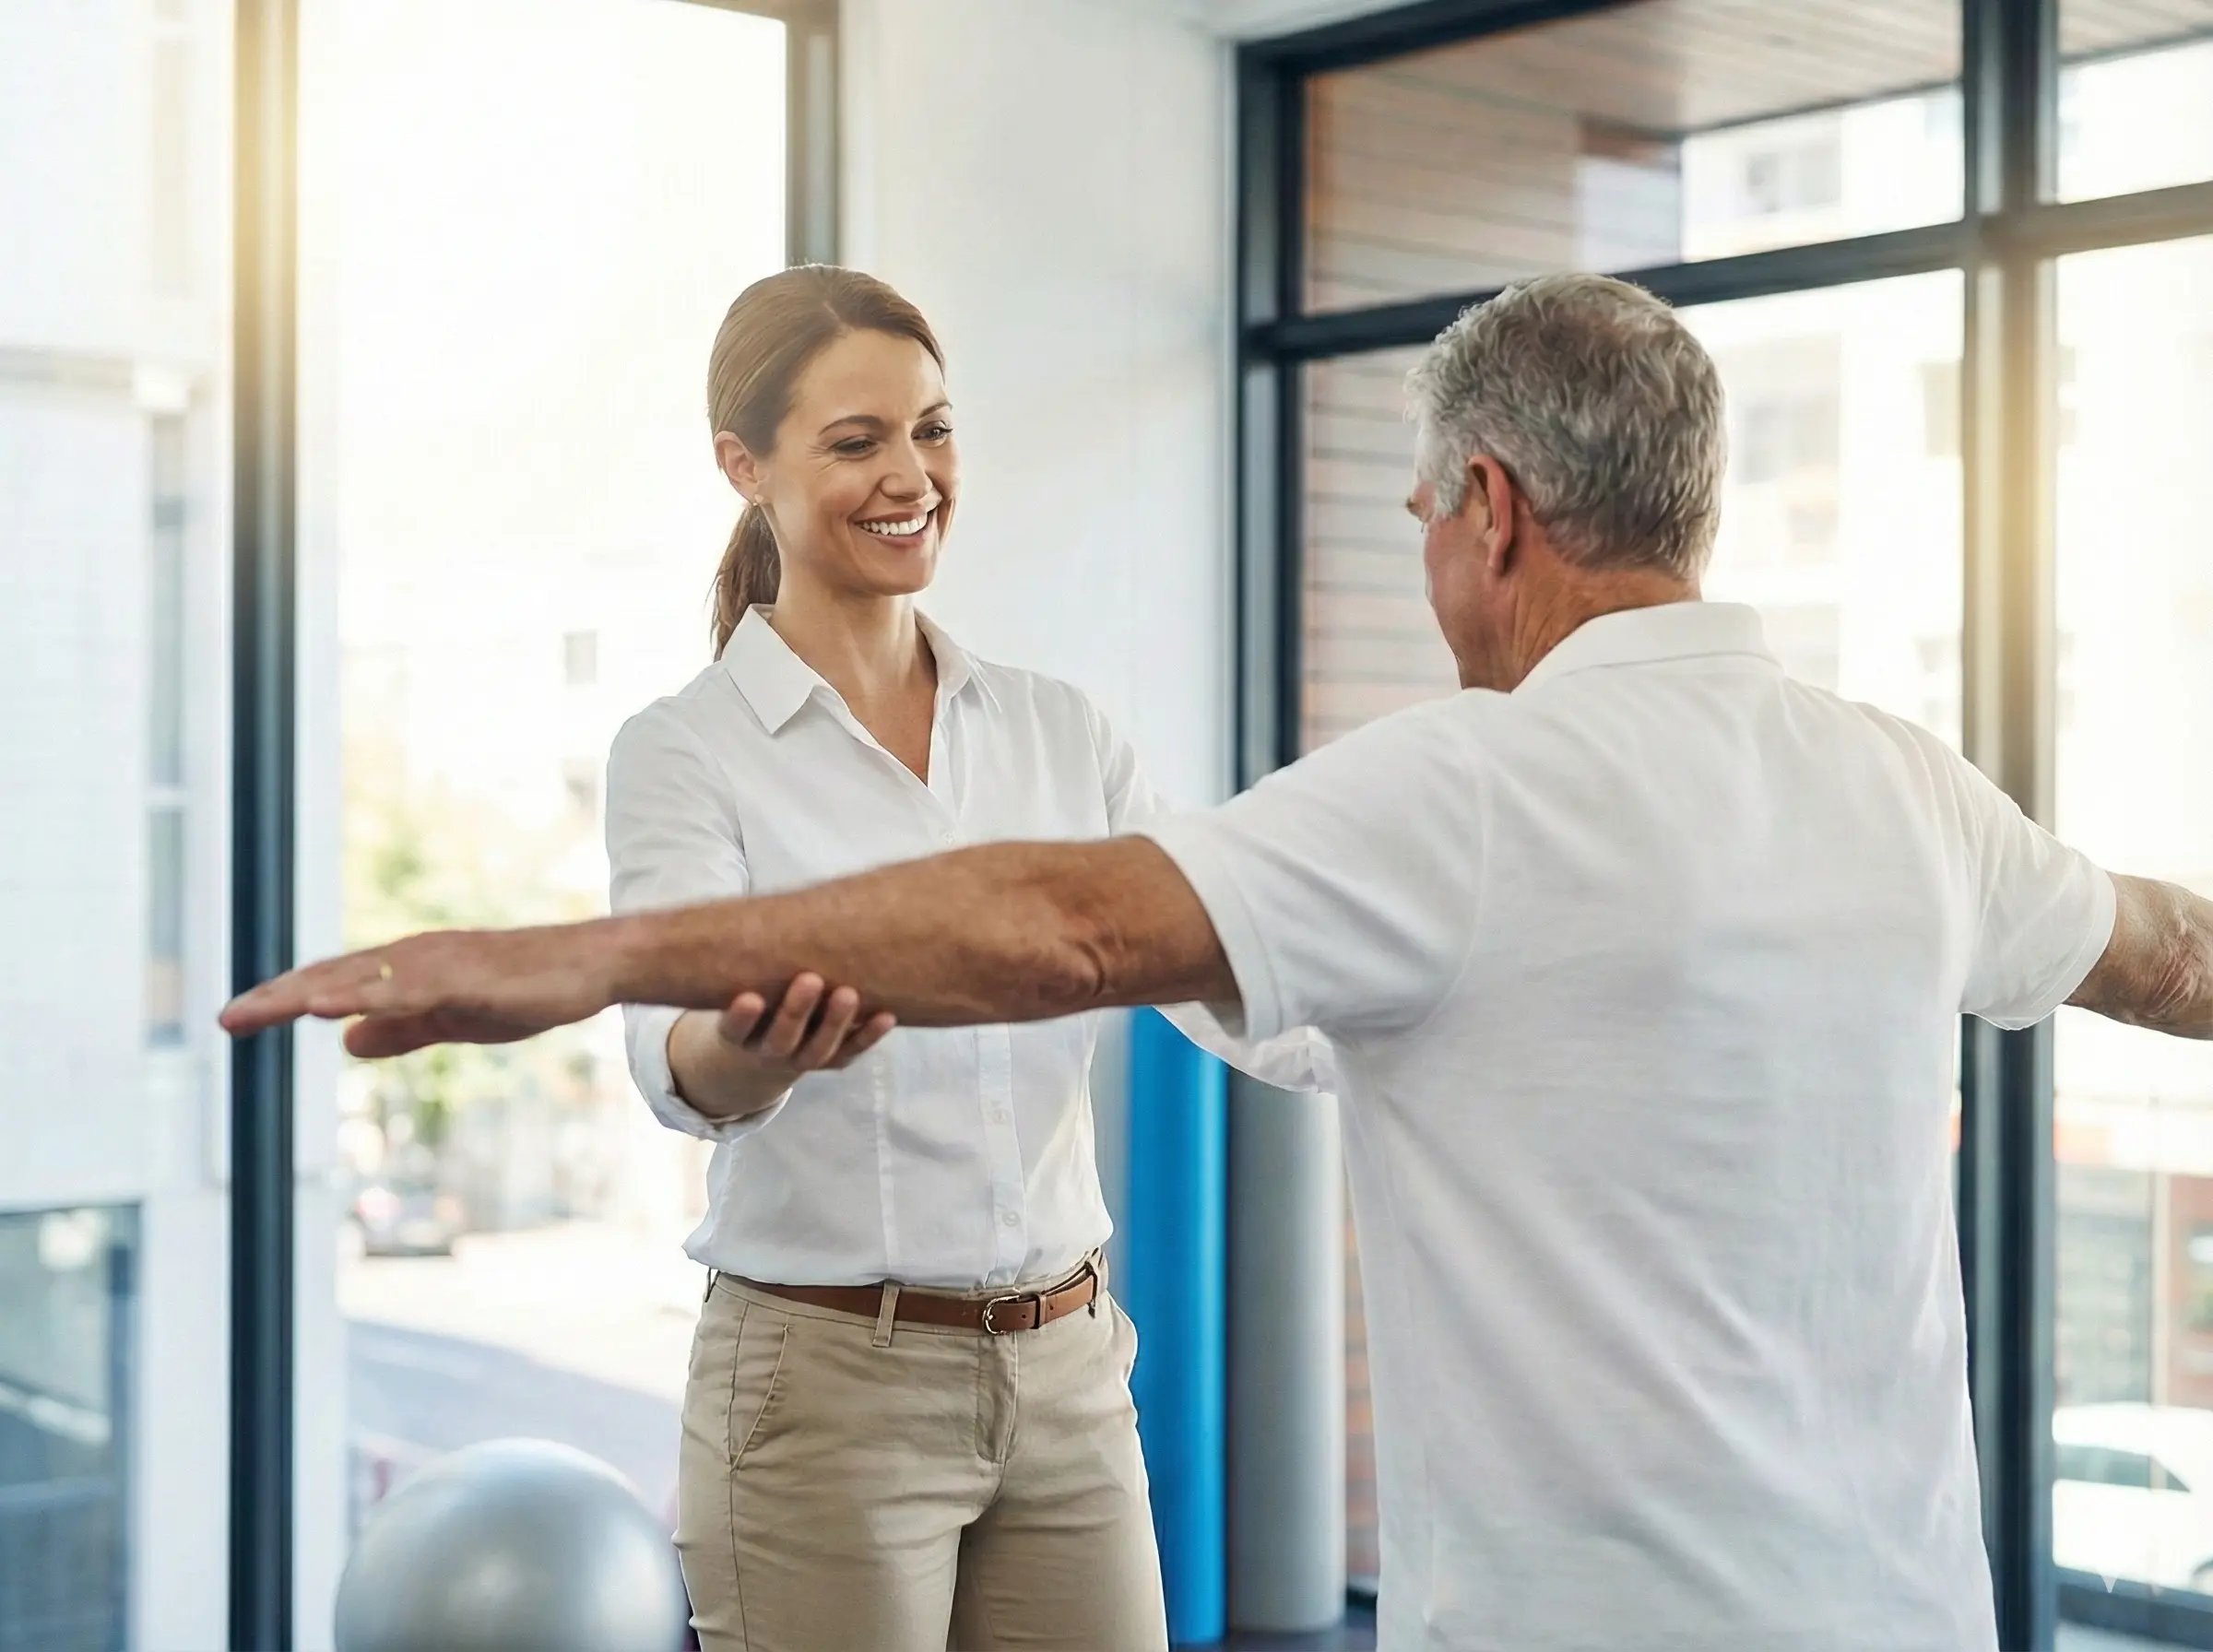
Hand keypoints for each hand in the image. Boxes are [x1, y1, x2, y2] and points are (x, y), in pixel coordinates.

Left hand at [219, 922, 620, 1056]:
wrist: (588, 967)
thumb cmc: (527, 989)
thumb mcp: (452, 1020)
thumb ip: (400, 1030)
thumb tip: (346, 1042)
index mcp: (405, 971)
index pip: (332, 982)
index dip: (282, 1000)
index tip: (235, 1020)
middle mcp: (412, 959)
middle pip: (333, 975)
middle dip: (278, 997)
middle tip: (227, 1020)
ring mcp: (439, 964)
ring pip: (363, 977)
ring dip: (312, 992)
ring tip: (267, 1009)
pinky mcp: (466, 975)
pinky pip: (409, 988)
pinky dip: (368, 994)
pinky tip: (336, 1006)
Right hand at [711, 972, 896, 1076]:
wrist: (769, 1048)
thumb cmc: (758, 995)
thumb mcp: (744, 983)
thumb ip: (755, 962)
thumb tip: (768, 912)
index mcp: (739, 1035)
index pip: (734, 1031)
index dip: (741, 1018)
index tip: (749, 998)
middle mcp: (769, 1052)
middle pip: (781, 1040)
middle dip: (797, 1011)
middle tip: (810, 979)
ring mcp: (802, 1060)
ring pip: (819, 1050)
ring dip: (836, 1023)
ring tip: (848, 994)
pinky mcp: (833, 1061)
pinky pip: (851, 1052)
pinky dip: (869, 1036)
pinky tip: (886, 1016)